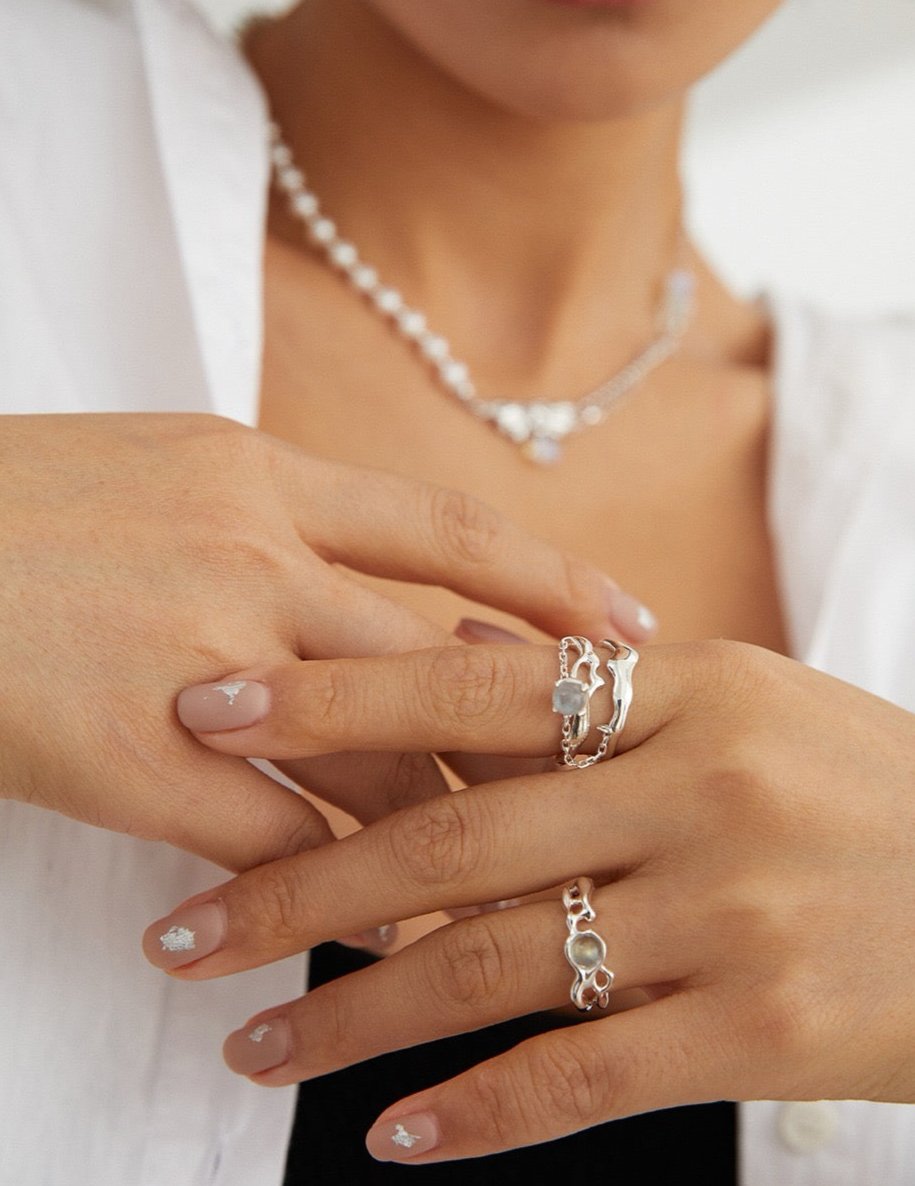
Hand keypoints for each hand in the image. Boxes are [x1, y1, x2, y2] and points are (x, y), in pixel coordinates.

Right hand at [0, 413, 636, 871]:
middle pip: (440, 660)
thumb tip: (358, 580)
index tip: (635, 626)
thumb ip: (262, 517)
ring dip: (457, 825)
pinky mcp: (131, 759)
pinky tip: (385, 940)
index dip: (554, 582)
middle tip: (611, 788)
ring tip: (523, 882)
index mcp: (257, 471)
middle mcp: (249, 553)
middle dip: (534, 733)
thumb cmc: (9, 506)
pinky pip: (283, 844)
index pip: (449, 529)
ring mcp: (197, 658)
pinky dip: (347, 896)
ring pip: (381, 756)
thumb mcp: (152, 471)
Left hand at [146, 639, 914, 1161]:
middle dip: (295, 890)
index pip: (468, 689)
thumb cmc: (860, 786)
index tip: (206, 720)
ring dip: (355, 1018)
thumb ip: (595, 682)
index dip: (326, 701)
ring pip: (496, 970)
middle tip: (181, 931)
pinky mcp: (764, 1030)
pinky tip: (393, 1138)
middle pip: (453, 842)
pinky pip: (586, 1078)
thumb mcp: (748, 698)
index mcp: (688, 686)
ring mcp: (731, 912)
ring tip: (252, 1049)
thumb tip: (450, 648)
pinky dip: (479, 1113)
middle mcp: (700, 789)